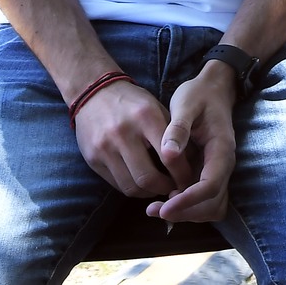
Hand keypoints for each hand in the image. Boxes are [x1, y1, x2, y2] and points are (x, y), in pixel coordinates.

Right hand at [73, 78, 178, 200]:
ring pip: (131, 186)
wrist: (94, 93)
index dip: (182, 173)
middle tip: (175, 189)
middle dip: (166, 188)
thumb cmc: (134, 102)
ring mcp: (105, 149)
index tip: (190, 179)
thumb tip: (192, 161)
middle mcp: (123, 134)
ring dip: (149, 193)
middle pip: (148, 178)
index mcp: (146, 118)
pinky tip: (142, 184)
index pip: (169, 156)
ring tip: (160, 188)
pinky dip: (132, 188)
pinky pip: (116, 184)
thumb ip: (172, 133)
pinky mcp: (92, 160)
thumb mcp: (157, 108)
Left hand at [149, 62, 238, 221]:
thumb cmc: (198, 95)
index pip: (210, 185)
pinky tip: (166, 199)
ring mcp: (218, 170)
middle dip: (185, 212)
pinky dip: (188, 207)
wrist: (214, 88)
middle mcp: (224, 164)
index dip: (188, 201)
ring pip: (211, 207)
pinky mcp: (209, 172)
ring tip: (156, 208)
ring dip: (187, 213)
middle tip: (154, 210)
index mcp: (221, 148)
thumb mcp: (186, 104)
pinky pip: (205, 201)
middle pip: (212, 203)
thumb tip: (168, 154)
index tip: (164, 208)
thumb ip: (178, 128)